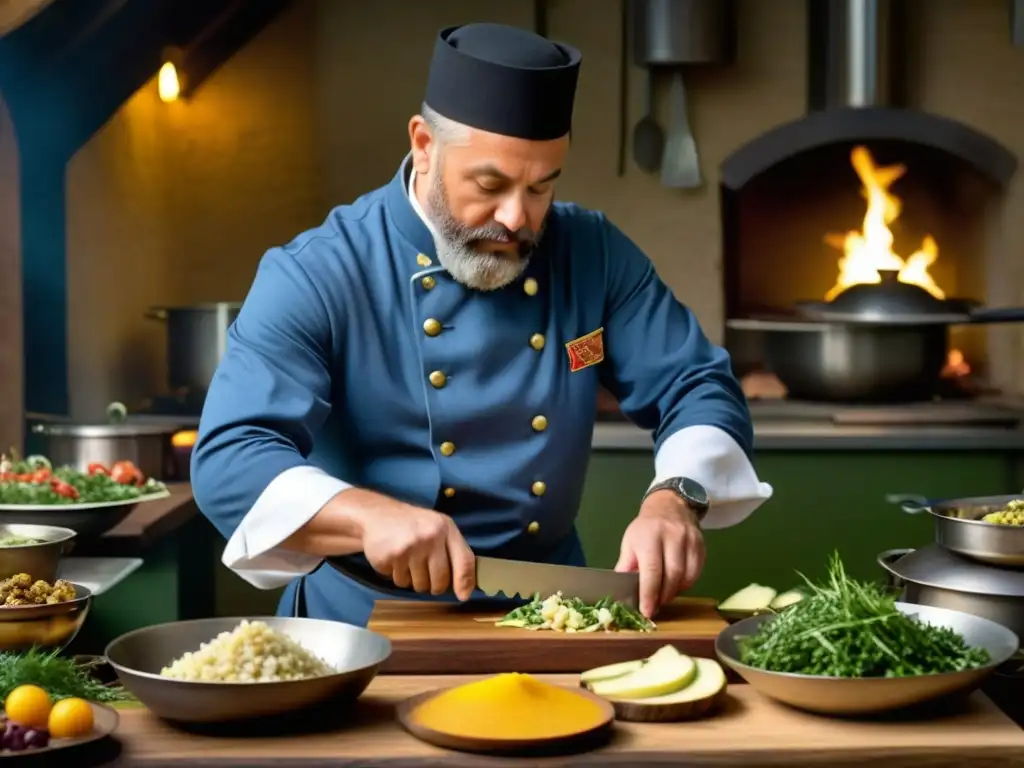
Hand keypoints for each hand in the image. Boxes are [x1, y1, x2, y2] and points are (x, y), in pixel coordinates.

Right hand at [360, 503, 475, 600]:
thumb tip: (465, 590)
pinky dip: (398, 576)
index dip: (465, 582)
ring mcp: (410, 547)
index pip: (464, 560)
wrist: (376, 514)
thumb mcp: (437, 528)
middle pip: (440, 580)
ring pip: (419, 585)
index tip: (463, 596)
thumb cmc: (413, 525)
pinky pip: (400, 582)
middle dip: (433, 585)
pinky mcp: (391, 557)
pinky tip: (395, 560)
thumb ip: (453, 552)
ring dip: (414, 580)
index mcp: (446, 528)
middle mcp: (430, 537)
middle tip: (425, 574)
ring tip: (407, 562)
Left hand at [615, 490, 705, 618]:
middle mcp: (672, 536)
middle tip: (655, 605)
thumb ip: (626, 566)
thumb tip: (621, 590)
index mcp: (649, 536)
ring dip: (675, 591)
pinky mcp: (701, 545)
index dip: (649, 594)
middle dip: (663, 596)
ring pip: (687, 576)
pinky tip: (677, 584)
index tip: (647, 611)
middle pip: (672, 575)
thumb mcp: (629, 542)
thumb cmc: (645, 528)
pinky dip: (687, 583)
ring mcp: (689, 540)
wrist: (670, 505)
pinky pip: (697, 572)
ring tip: (665, 595)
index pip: (651, 570)